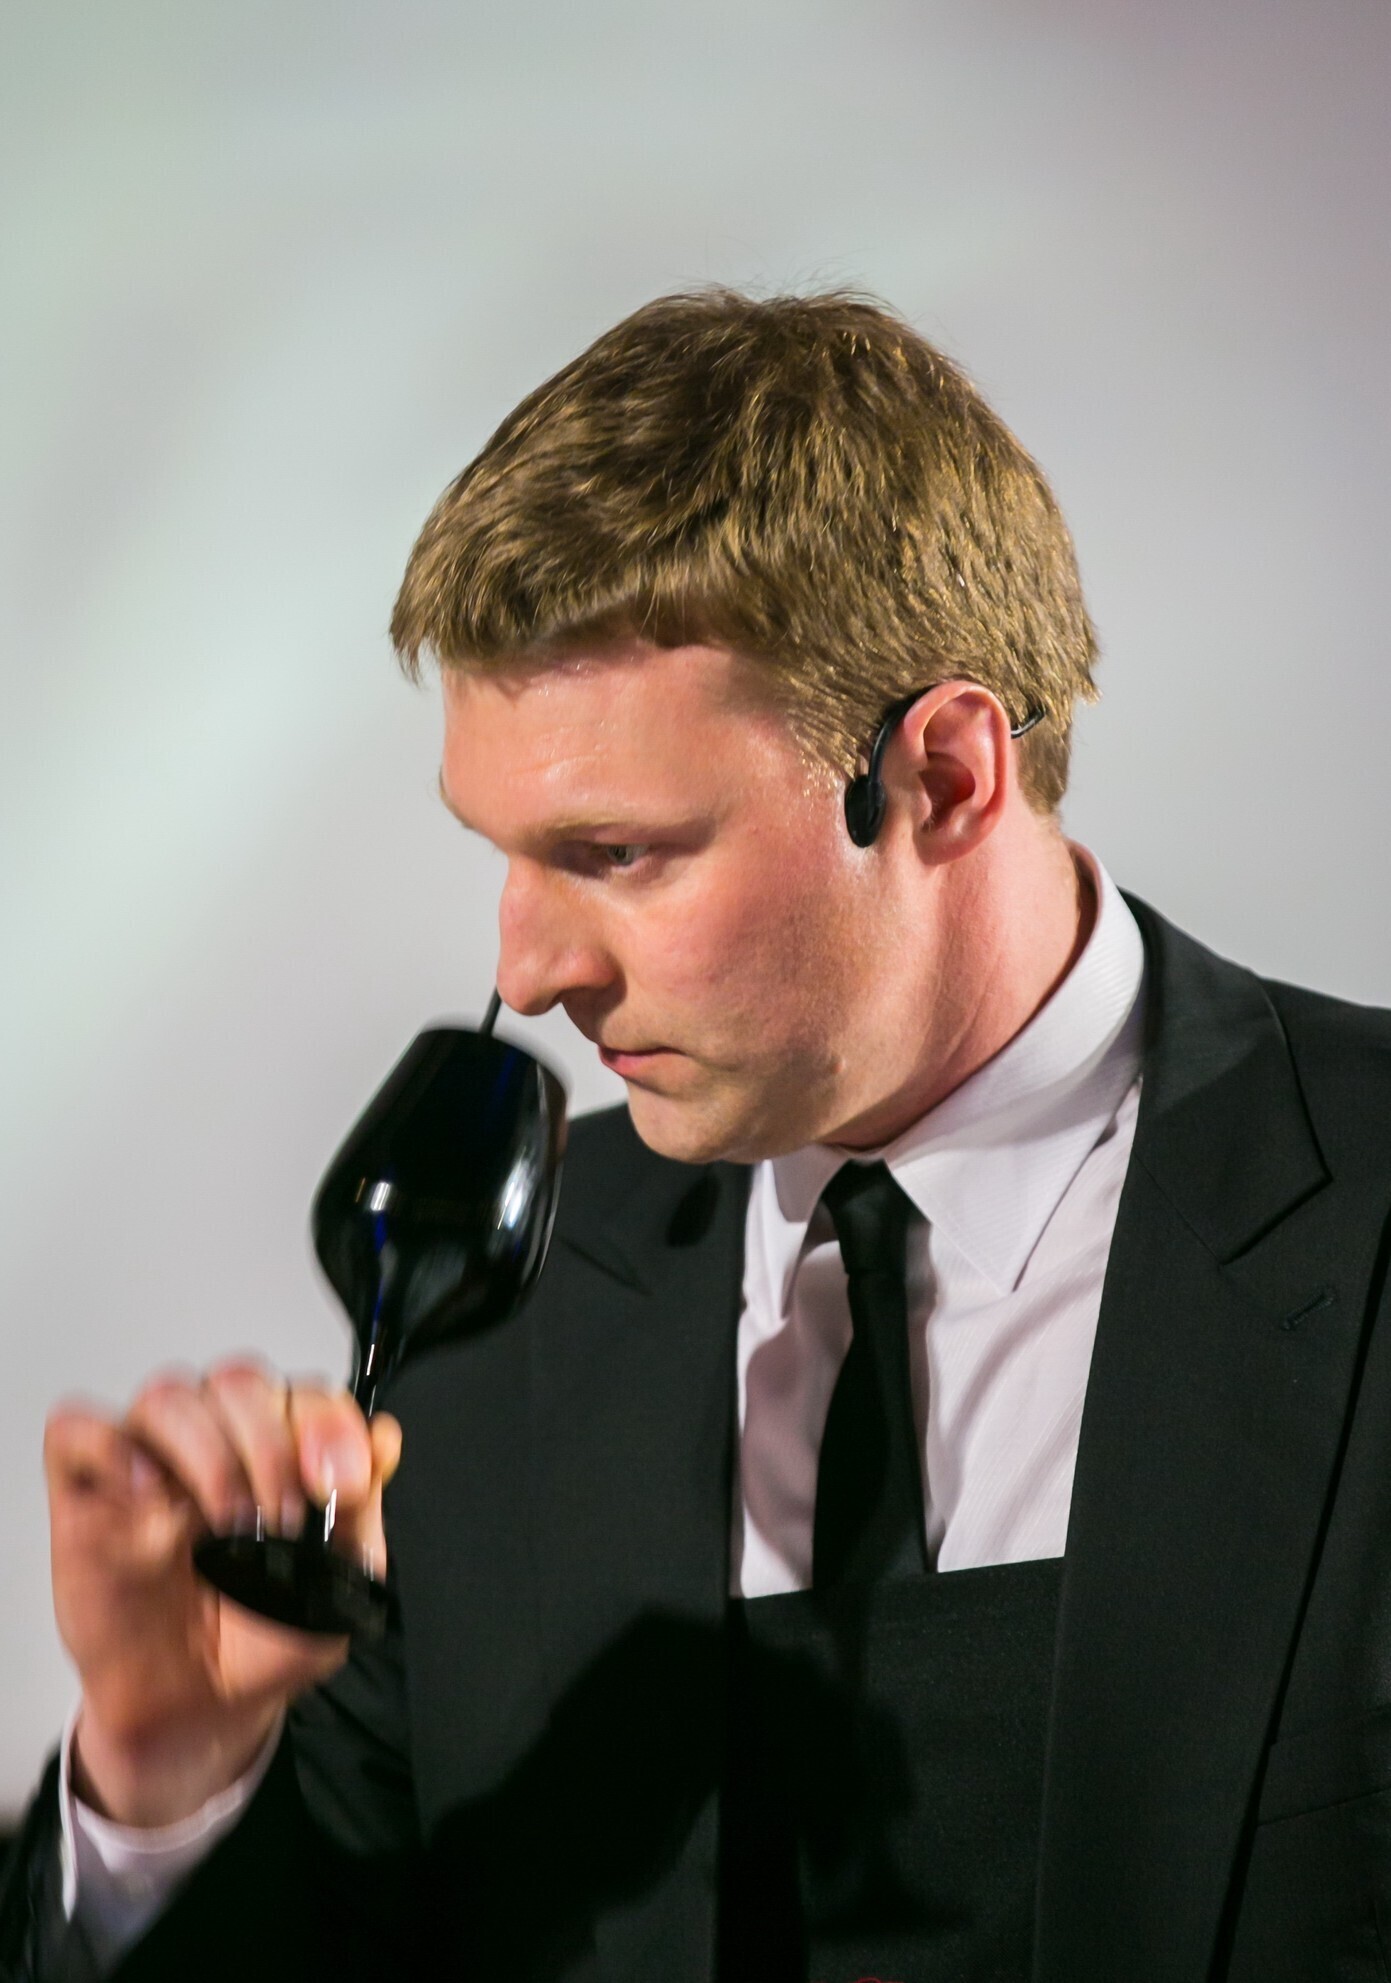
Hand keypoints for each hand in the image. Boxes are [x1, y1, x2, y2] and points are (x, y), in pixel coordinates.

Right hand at [46, 1360, 401, 1826]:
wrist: (200, 1709)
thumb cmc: (265, 1638)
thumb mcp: (339, 1586)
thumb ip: (361, 1511)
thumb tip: (380, 1440)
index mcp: (280, 1451)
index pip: (302, 1392)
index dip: (327, 1423)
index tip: (340, 1481)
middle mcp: (216, 1444)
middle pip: (239, 1381)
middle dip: (272, 1442)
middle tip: (282, 1516)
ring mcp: (151, 1465)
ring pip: (169, 1395)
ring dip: (209, 1452)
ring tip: (227, 1523)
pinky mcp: (87, 1497)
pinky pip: (77, 1429)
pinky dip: (112, 1446)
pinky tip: (149, 1496)